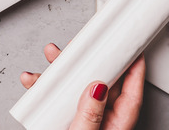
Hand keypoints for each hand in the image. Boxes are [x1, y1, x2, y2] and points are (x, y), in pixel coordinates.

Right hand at [20, 43, 145, 129]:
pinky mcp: (66, 125)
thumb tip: (98, 87)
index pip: (131, 95)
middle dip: (88, 63)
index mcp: (115, 129)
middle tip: (79, 47)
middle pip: (100, 85)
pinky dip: (45, 91)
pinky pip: (57, 103)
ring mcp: (82, 125)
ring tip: (51, 58)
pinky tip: (33, 83)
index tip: (134, 49)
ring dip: (61, 74)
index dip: (134, 71)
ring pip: (75, 90)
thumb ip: (89, 115)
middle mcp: (101, 126)